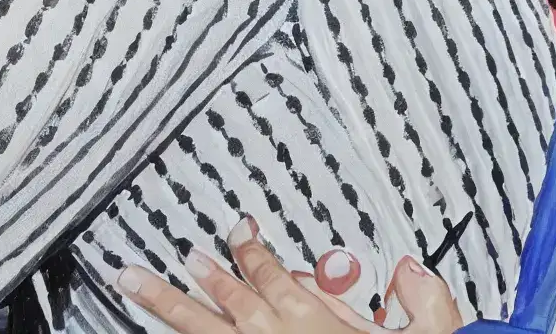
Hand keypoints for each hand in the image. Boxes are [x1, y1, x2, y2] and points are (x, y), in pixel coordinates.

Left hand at [125, 230, 464, 333]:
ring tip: (132, 286)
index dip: (250, 250)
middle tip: (155, 257)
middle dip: (189, 274)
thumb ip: (423, 299)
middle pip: (222, 297)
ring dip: (166, 306)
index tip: (237, 232)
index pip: (270, 272)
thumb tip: (411, 271)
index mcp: (311, 317)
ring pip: (202, 329)